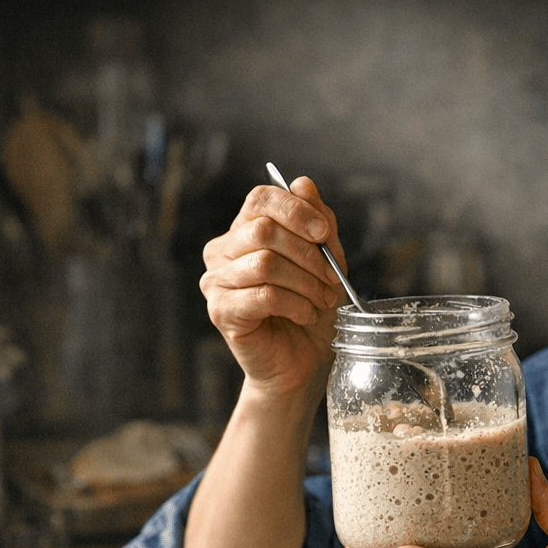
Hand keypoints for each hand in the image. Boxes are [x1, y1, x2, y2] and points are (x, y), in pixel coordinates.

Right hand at [199, 175, 345, 397]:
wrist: (300, 363)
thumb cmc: (310, 311)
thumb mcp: (326, 261)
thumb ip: (317, 223)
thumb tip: (303, 184)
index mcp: (244, 230)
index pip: (260, 198)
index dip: (296, 210)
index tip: (324, 234)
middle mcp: (222, 251)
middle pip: (264, 230)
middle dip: (309, 255)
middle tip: (332, 280)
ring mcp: (215, 281)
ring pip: (265, 263)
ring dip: (305, 282)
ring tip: (322, 301)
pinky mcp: (220, 311)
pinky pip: (263, 295)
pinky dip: (295, 304)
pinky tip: (306, 314)